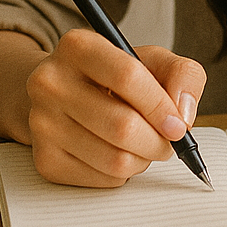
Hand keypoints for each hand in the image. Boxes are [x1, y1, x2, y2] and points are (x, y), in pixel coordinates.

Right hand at [25, 29, 206, 186]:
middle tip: (170, 140)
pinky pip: (101, 180)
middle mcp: (51, 83)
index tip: (179, 124)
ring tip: (146, 144)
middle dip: (158, 140)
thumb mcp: (152, 59)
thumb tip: (184, 113)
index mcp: (78, 46)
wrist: (65, 93)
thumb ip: (182, 74)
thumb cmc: (115, 75)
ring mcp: (42, 123)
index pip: (127, 77)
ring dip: (144, 158)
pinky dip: (124, 173)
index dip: (160, 105)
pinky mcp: (44, 160)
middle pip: (122, 125)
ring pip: (114, 159)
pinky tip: (121, 152)